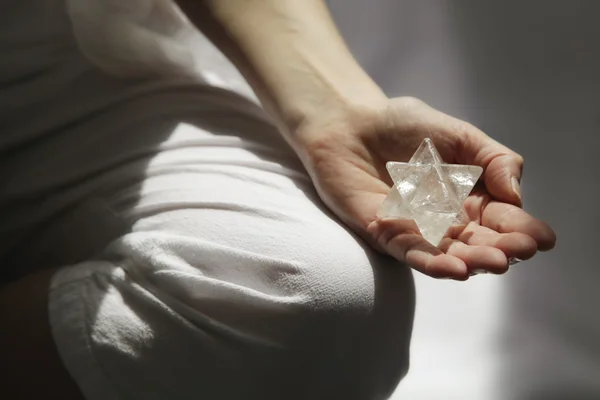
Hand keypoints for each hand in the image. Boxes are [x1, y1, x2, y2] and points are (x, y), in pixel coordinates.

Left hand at [299, 97, 555, 279]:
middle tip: (517, 252)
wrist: (351, 122)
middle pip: (478, 242)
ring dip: (470, 262)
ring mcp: (416, 230)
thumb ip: (494, 160)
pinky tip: (453, 268)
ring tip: (491, 264)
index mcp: (469, 199)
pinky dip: (430, 261)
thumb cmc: (405, 126)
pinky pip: (409, 252)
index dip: (521, 230)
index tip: (542, 239)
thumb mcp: (461, 136)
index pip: (501, 220)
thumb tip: (516, 195)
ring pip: (447, 253)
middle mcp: (446, 220)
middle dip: (500, 249)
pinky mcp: (384, 233)